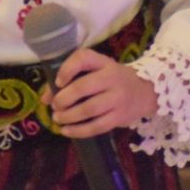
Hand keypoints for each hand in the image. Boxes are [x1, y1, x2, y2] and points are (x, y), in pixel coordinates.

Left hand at [42, 48, 158, 137]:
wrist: (145, 91)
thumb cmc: (113, 79)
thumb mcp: (96, 71)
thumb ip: (70, 79)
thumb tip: (44, 98)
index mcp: (104, 62)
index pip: (84, 58)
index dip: (67, 68)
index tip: (58, 81)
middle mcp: (112, 78)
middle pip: (83, 87)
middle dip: (63, 98)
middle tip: (55, 106)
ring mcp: (118, 98)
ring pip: (89, 109)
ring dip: (69, 116)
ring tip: (58, 118)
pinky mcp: (120, 117)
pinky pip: (97, 126)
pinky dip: (78, 131)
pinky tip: (66, 131)